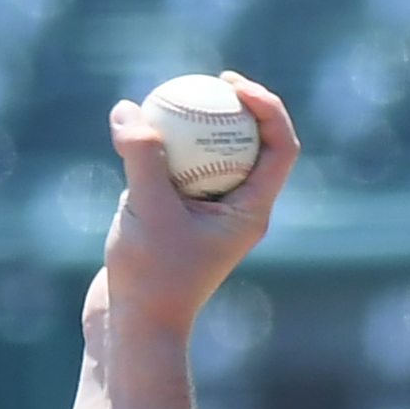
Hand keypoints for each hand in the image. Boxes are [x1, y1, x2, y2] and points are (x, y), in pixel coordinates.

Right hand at [96, 73, 296, 340]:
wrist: (132, 327)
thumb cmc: (149, 278)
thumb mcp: (146, 211)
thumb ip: (142, 157)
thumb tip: (129, 108)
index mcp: (251, 211)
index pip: (280, 147)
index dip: (267, 106)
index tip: (232, 85)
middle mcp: (236, 210)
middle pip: (250, 144)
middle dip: (233, 107)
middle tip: (206, 80)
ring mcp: (205, 214)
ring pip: (211, 156)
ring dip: (193, 127)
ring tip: (164, 102)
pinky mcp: (175, 217)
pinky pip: (177, 169)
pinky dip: (163, 148)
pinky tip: (133, 133)